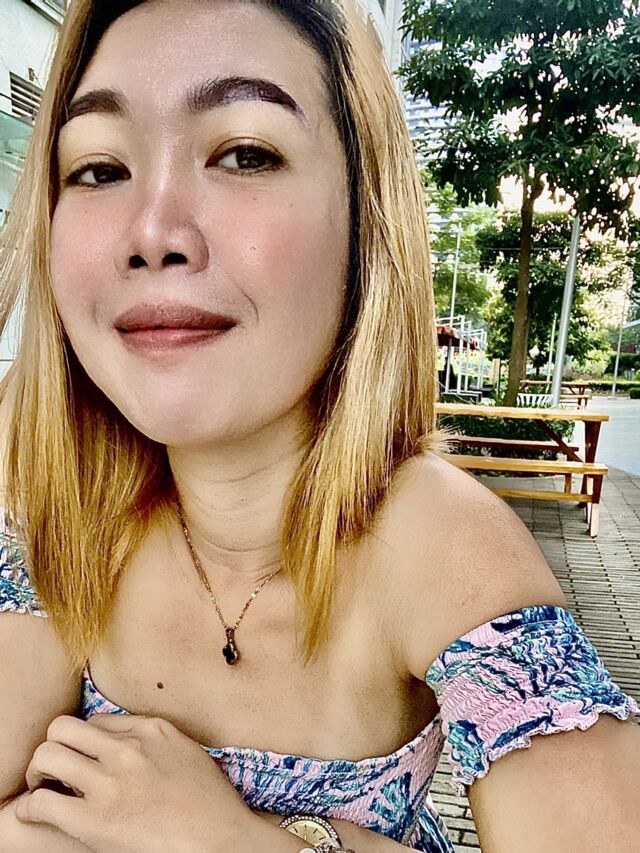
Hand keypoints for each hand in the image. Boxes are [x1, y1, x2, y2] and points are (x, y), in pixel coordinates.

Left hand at [15, 713, 254, 851]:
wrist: (220, 839)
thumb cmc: (210, 803)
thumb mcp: (186, 751)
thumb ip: (155, 741)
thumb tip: (128, 742)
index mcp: (150, 730)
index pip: (96, 720)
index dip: (85, 741)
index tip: (86, 759)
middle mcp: (126, 750)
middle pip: (63, 728)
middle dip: (53, 746)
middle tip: (54, 768)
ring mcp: (110, 783)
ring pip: (47, 756)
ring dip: (39, 772)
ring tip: (45, 787)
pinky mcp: (95, 821)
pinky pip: (43, 803)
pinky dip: (32, 807)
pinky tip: (39, 812)